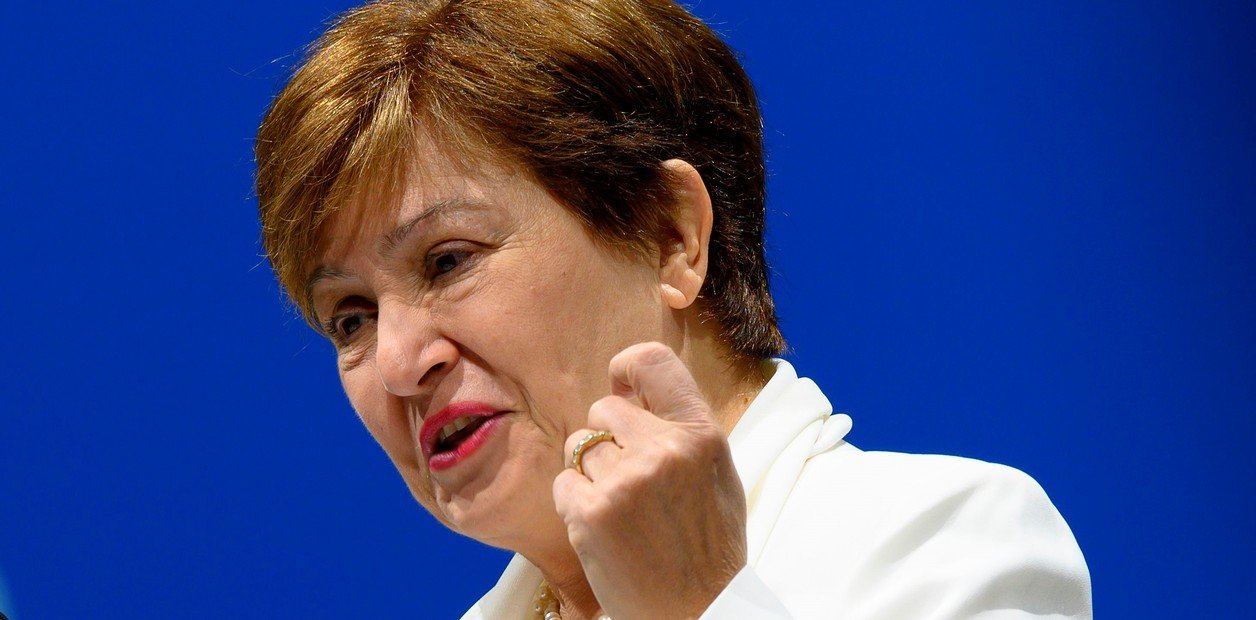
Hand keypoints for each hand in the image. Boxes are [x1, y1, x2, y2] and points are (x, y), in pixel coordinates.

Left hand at [552, 342, 747, 618]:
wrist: (698, 611)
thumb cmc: (708, 547)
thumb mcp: (717, 474)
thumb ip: (682, 428)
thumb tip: (637, 390)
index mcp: (702, 434)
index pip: (654, 362)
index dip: (627, 367)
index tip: (621, 384)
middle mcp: (665, 449)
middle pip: (604, 407)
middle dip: (608, 436)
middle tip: (630, 478)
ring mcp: (625, 480)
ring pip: (579, 444)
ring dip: (590, 471)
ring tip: (621, 508)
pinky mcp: (591, 511)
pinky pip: (564, 482)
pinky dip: (575, 502)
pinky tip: (604, 527)